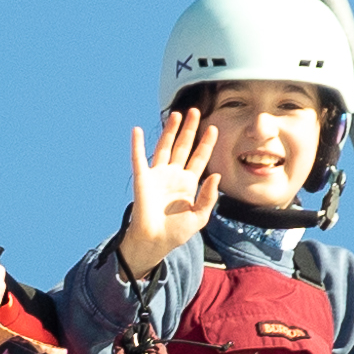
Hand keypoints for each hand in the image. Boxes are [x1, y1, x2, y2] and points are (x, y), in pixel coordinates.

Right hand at [116, 113, 218, 276]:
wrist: (155, 242)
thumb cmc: (176, 232)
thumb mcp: (199, 217)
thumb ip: (209, 197)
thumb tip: (215, 176)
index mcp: (188, 183)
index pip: (199, 158)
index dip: (206, 143)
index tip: (213, 128)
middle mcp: (173, 175)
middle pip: (183, 146)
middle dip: (189, 129)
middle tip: (195, 111)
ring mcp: (158, 175)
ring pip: (165, 147)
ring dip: (170, 131)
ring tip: (176, 114)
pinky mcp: (143, 179)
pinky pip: (139, 158)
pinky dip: (137, 144)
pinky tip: (138, 131)